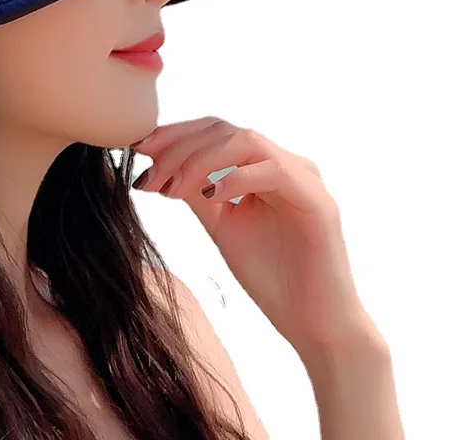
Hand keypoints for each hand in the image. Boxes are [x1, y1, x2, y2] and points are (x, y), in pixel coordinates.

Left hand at [131, 116, 381, 356]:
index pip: (214, 131)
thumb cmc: (271, 277)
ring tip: (172, 190)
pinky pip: (273, 171)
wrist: (313, 326)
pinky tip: (209, 196)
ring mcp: (305, 178)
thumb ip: (197, 191)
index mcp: (264, 165)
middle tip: (149, 176)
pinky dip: (236, 178)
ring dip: (199, 161)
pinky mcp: (318, 202)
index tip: (138, 149)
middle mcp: (286, 163)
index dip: (174, 134)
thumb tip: (158, 164)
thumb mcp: (221, 224)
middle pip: (224, 130)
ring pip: (245, 141)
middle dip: (178, 148)